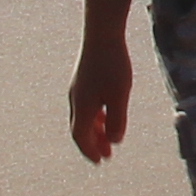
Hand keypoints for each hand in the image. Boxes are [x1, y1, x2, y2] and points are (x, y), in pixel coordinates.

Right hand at [67, 34, 134, 166]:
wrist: (101, 34)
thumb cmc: (112, 65)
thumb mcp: (119, 95)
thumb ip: (117, 119)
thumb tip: (115, 140)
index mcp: (81, 107)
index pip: (81, 137)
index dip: (90, 150)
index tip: (100, 161)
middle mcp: (76, 100)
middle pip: (80, 129)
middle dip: (93, 144)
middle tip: (106, 156)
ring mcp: (78, 89)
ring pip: (83, 117)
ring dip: (95, 131)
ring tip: (109, 139)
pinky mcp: (84, 79)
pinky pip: (86, 105)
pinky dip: (96, 117)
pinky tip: (107, 115)